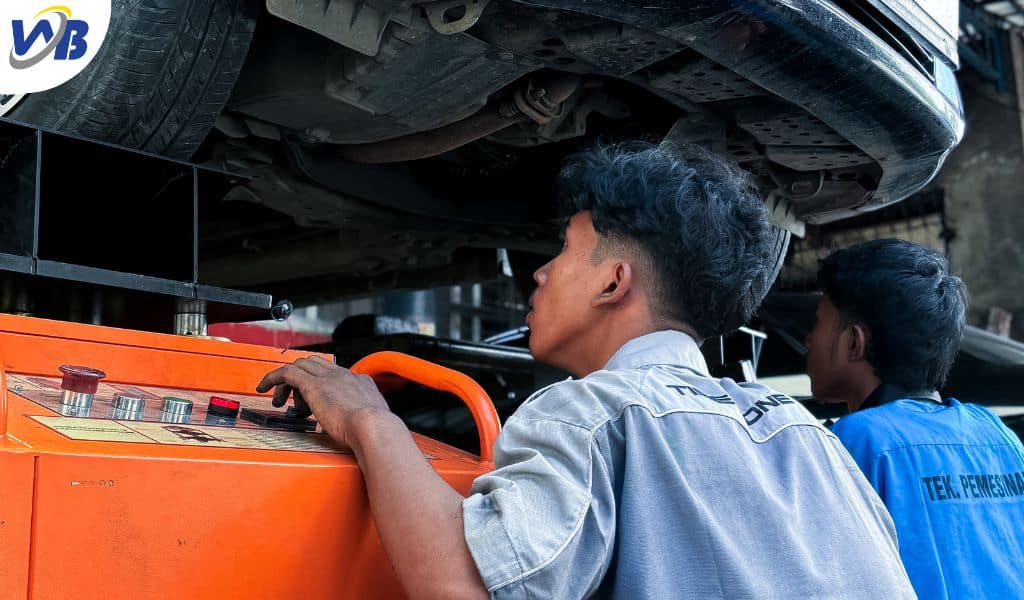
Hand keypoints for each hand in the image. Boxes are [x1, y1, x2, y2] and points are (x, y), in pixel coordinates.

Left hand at [256, 356, 390, 447]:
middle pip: (315, 365)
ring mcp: (328, 378)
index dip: (322, 384)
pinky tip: (264, 387)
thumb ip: (366, 418)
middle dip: (302, 378)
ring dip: (287, 382)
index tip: (316, 398)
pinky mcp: (312, 385)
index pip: (336, 374)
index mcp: (360, 382)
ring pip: (300, 366)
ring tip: (279, 401)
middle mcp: (343, 375)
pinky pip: (286, 373)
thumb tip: (361, 426)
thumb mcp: (374, 421)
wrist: (373, 427)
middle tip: (294, 398)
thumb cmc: (374, 431)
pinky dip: (272, 377)